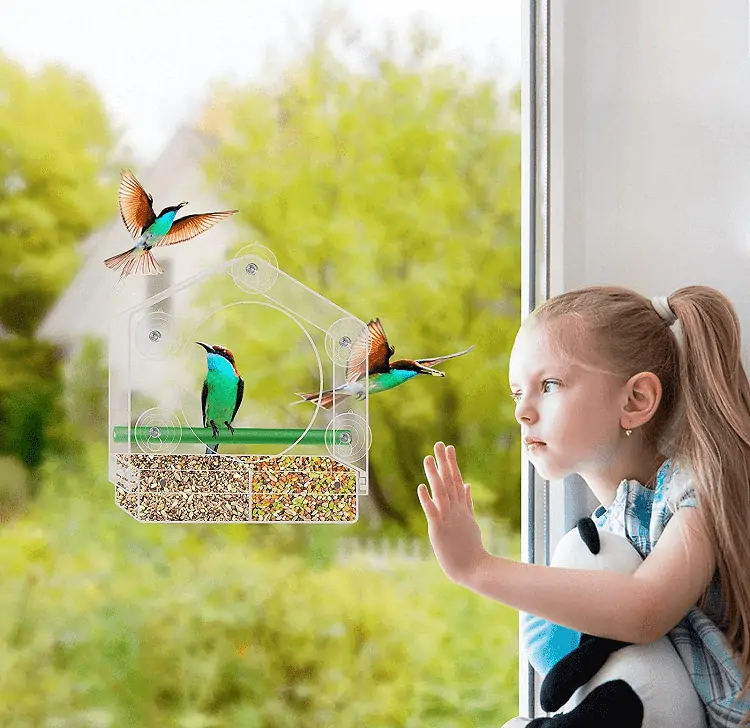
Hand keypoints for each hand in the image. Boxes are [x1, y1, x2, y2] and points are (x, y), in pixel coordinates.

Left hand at [417, 441, 485, 584]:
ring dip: (434, 475)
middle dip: (444, 462)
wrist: (475, 569)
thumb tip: (466, 484)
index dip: (451, 463)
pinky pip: (432, 512)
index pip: (456, 480)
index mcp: (461, 508)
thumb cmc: (470, 548)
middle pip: (449, 482)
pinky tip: (421, 487)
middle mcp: (455, 510)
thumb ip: (467, 502)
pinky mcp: (439, 530)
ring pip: (441, 492)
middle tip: (439, 444)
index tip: (448, 447)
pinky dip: (427, 499)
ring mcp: (448, 519)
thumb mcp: (470, 521)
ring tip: (428, 458)